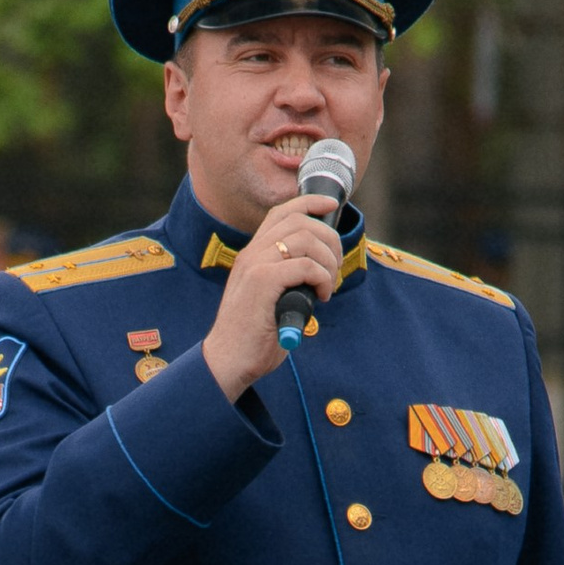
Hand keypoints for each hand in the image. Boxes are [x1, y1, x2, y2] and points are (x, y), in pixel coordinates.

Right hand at [201, 203, 345, 398]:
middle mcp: (252, 253)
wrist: (227, 360)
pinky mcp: (262, 282)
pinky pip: (304, 266)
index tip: (332, 207)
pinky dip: (322, 278)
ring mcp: (255, 265)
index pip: (282, 212)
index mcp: (253, 253)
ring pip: (306, 240)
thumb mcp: (272, 298)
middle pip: (300, 221)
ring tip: (328, 286)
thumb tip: (321, 271)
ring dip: (328, 261)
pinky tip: (320, 297)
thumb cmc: (254, 336)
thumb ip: (288, 278)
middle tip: (336, 268)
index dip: (311, 203)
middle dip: (330, 240)